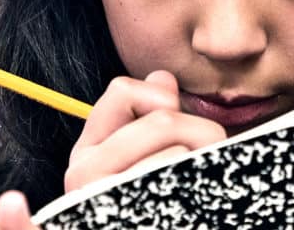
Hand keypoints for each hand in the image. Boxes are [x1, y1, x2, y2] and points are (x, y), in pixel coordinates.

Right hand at [64, 70, 226, 191]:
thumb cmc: (148, 207)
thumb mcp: (134, 159)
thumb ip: (147, 116)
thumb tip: (163, 77)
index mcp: (86, 152)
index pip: (122, 91)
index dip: (157, 97)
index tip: (171, 117)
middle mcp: (84, 174)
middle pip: (162, 120)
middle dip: (199, 131)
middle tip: (210, 153)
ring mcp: (110, 201)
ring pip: (179, 155)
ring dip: (204, 164)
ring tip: (201, 185)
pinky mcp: (137, 217)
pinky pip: (186, 188)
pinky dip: (204, 186)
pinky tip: (200, 202)